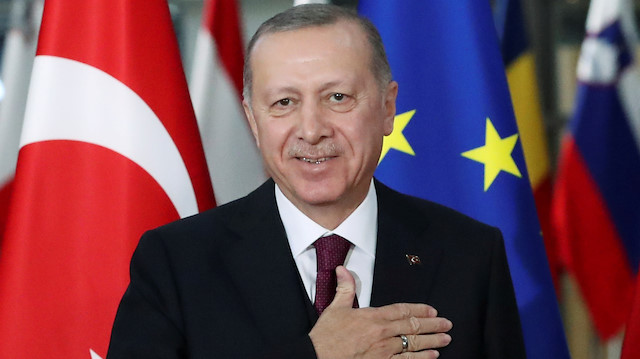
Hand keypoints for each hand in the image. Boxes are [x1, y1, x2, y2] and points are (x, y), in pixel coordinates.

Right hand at [309, 266, 451, 358]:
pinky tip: (432, 357)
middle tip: (447, 324)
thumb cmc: (325, 336)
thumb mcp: (334, 308)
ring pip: (413, 345)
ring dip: (432, 342)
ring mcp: (383, 352)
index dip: (419, 310)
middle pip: (412, 327)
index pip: (402, 311)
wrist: (317, 357)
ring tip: (445, 340)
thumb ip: (345, 288)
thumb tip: (343, 269)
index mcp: (372, 317)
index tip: (432, 310)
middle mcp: (382, 334)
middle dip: (433, 325)